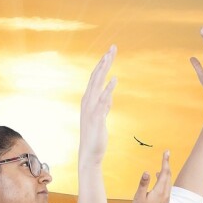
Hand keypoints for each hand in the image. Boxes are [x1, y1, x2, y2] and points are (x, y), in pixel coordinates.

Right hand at [79, 44, 117, 167]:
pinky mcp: (96, 117)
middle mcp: (88, 101)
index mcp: (88, 100)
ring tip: (110, 56)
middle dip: (104, 61)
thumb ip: (105, 106)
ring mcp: (91, 109)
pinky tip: (114, 80)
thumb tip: (109, 96)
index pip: (95, 78)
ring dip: (104, 69)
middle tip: (112, 47)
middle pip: (96, 77)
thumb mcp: (101, 117)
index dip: (102, 65)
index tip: (109, 52)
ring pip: (97, 84)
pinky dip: (108, 89)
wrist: (90, 154)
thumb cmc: (95, 137)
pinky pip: (103, 101)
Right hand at [131, 150, 171, 202]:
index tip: (166, 152)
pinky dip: (164, 181)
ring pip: (168, 183)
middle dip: (167, 165)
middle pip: (169, 176)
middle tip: (166, 155)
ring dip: (166, 173)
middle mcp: (166, 194)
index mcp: (160, 191)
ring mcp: (166, 199)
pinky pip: (167, 188)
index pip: (165, 172)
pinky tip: (159, 181)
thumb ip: (143, 184)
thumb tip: (146, 171)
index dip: (165, 161)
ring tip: (163, 166)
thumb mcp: (139, 197)